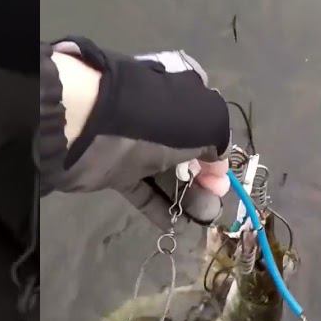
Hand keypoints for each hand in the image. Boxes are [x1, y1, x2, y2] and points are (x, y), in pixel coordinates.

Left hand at [42, 37, 231, 228]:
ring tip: (204, 219)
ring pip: (168, 174)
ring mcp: (137, 145)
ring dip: (188, 197)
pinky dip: (160, 208)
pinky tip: (178, 227)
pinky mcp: (118, 170)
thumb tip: (217, 159)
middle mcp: (161, 117)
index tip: (223, 180)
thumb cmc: (161, 119)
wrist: (96, 127)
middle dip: (205, 180)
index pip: (208, 125)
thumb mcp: (208, 120)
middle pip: (189, 153)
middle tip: (216, 204)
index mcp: (183, 94)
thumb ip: (219, 140)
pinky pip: (144, 191)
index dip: (219, 155)